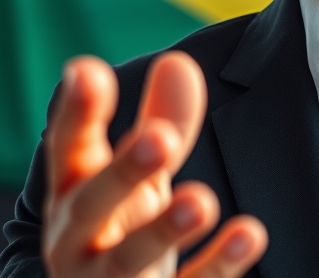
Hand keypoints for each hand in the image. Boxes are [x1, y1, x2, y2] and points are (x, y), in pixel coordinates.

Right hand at [42, 52, 268, 277]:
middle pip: (90, 206)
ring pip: (128, 260)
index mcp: (74, 192)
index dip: (76, 113)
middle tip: (159, 139)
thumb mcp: (142, 177)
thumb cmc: (121, 231)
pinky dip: (217, 266)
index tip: (86, 71)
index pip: (69, 148)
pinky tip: (250, 233)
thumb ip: (161, 121)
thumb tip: (177, 61)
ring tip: (201, 200)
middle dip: (122, 173)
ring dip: (163, 230)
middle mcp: (79, 240)